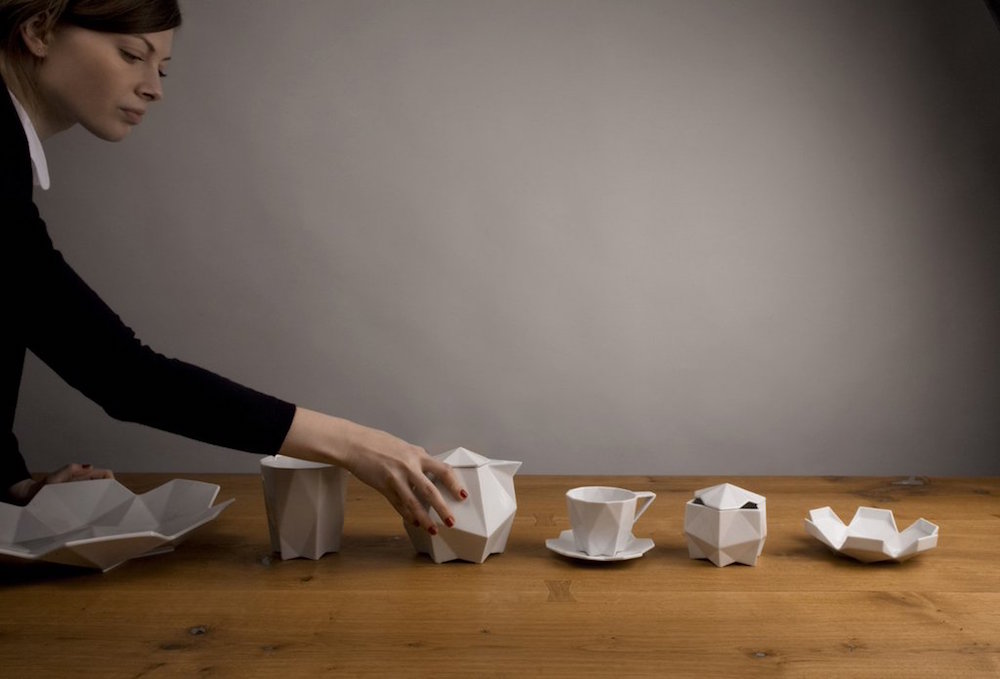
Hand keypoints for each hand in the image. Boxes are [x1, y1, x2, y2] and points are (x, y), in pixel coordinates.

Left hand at [4, 463, 114, 504]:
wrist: (29, 497)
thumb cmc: (41, 487)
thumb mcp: (54, 478)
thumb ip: (70, 470)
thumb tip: (90, 467)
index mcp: (82, 476)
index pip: (105, 474)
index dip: (112, 481)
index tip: (113, 493)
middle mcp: (85, 483)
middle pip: (105, 485)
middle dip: (110, 492)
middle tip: (110, 505)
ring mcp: (82, 492)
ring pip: (99, 494)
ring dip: (102, 500)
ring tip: (103, 512)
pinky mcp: (78, 501)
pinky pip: (91, 502)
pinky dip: (95, 506)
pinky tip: (94, 515)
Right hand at [278, 408, 466, 533]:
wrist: (354, 444)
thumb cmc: (377, 442)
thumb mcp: (403, 446)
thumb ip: (417, 456)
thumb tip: (428, 463)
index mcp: (417, 455)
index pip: (443, 470)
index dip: (455, 484)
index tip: (462, 496)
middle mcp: (409, 466)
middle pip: (431, 491)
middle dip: (443, 508)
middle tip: (451, 521)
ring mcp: (395, 478)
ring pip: (414, 502)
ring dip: (425, 518)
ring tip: (433, 529)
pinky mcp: (383, 487)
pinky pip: (398, 504)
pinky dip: (407, 514)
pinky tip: (414, 522)